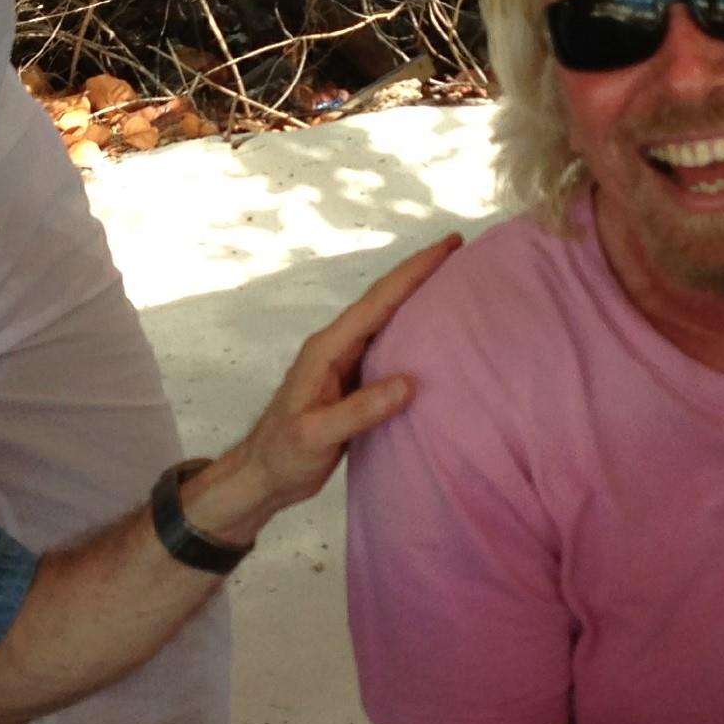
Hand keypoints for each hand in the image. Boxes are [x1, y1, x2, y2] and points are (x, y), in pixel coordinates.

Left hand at [185, 235, 462, 542]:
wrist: (265, 476)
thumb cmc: (284, 454)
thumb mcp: (316, 434)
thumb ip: (359, 410)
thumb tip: (410, 382)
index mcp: (328, 349)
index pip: (377, 302)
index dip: (412, 273)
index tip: (447, 247)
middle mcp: (338, 347)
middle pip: (384, 301)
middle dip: (419, 274)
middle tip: (459, 251)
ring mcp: (347, 364)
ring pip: (387, 322)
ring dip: (418, 300)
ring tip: (455, 282)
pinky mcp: (355, 383)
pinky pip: (389, 348)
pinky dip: (412, 333)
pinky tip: (435, 336)